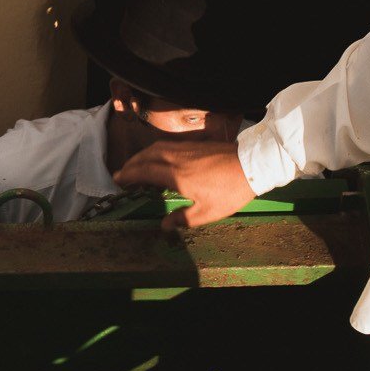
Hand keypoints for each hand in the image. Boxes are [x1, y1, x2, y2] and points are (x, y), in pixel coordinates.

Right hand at [114, 139, 254, 230]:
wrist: (252, 164)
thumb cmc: (230, 192)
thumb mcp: (207, 212)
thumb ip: (183, 219)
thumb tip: (163, 225)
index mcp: (176, 176)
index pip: (145, 172)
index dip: (128, 175)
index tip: (117, 180)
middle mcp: (176, 158)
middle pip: (146, 157)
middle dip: (131, 165)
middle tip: (121, 173)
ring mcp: (185, 149)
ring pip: (155, 148)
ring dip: (141, 156)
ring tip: (134, 165)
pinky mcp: (194, 144)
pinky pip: (166, 145)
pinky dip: (154, 150)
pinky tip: (156, 157)